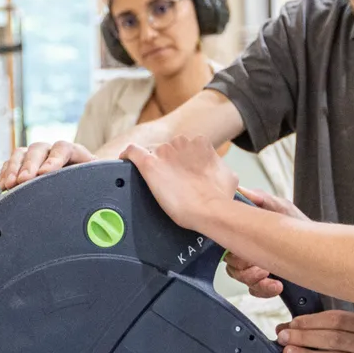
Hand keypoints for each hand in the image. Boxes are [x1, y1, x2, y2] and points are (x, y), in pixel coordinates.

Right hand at [0, 140, 92, 189]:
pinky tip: (4, 185)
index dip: (54, 159)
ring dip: (14, 168)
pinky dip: (5, 173)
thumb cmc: (88, 186)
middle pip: (38, 149)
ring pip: (21, 153)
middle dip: (30, 165)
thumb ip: (92, 187)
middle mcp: (52, 151)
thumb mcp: (93, 185)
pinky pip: (10, 163)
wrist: (80, 182)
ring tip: (10, 185)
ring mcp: (35, 156)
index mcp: (74, 153)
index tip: (44, 173)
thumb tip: (91, 205)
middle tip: (23, 180)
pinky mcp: (22, 164)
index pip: (63, 148)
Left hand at [124, 136, 238, 227]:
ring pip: (153, 153)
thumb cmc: (220, 196)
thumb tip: (215, 169)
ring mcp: (164, 152)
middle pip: (168, 149)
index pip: (185, 147)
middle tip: (172, 182)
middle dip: (169, 163)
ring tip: (158, 184)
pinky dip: (127, 155)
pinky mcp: (150, 164)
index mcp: (200, 143)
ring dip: (154, 165)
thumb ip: (217, 165)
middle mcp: (181, 143)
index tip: (183, 175)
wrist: (210, 209)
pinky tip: (125, 161)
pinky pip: (132, 152)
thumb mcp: (229, 175)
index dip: (183, 161)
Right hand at [224, 188, 305, 298]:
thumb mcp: (282, 209)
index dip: (231, 247)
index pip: (226, 240)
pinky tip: (277, 284)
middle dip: (245, 266)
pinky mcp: (264, 281)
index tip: (244, 250)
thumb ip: (262, 200)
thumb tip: (242, 190)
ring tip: (269, 272)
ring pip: (240, 277)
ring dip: (254, 277)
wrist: (318, 248)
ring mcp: (254, 266)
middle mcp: (247, 249)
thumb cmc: (298, 226)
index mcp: (246, 231)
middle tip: (260, 265)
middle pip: (230, 263)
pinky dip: (264, 289)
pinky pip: (253, 290)